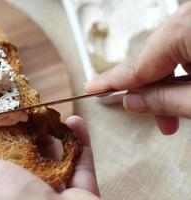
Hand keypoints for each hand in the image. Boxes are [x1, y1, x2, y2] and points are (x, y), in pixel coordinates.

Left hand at [0, 116, 99, 199]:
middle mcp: (17, 193)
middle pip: (16, 154)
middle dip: (18, 130)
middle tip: (16, 106)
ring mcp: (49, 193)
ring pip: (50, 156)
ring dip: (51, 133)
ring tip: (48, 112)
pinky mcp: (78, 191)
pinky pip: (80, 162)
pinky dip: (80, 142)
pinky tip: (75, 122)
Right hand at [84, 2, 190, 134]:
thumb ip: (167, 101)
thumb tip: (133, 101)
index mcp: (186, 28)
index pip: (138, 64)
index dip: (112, 81)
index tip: (90, 89)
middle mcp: (190, 16)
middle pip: (155, 57)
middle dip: (153, 91)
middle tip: (159, 122)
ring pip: (172, 52)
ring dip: (172, 83)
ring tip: (177, 114)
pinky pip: (187, 46)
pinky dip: (187, 70)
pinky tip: (190, 89)